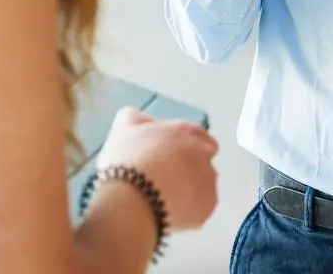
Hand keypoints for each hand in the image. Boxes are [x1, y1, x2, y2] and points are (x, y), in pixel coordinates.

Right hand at [96, 107, 219, 231]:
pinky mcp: (208, 205)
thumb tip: (145, 121)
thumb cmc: (125, 161)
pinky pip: (200, 209)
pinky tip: (166, 214)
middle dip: (189, 169)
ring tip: (162, 201)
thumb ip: (136, 119)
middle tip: (164, 182)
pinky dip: (188, 212)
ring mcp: (209, 179)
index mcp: (185, 131)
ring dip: (189, 191)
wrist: (130, 200)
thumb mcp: (123, 129)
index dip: (183, 148)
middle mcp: (204, 152)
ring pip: (203, 185)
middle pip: (204, 159)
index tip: (167, 160)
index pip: (197, 136)